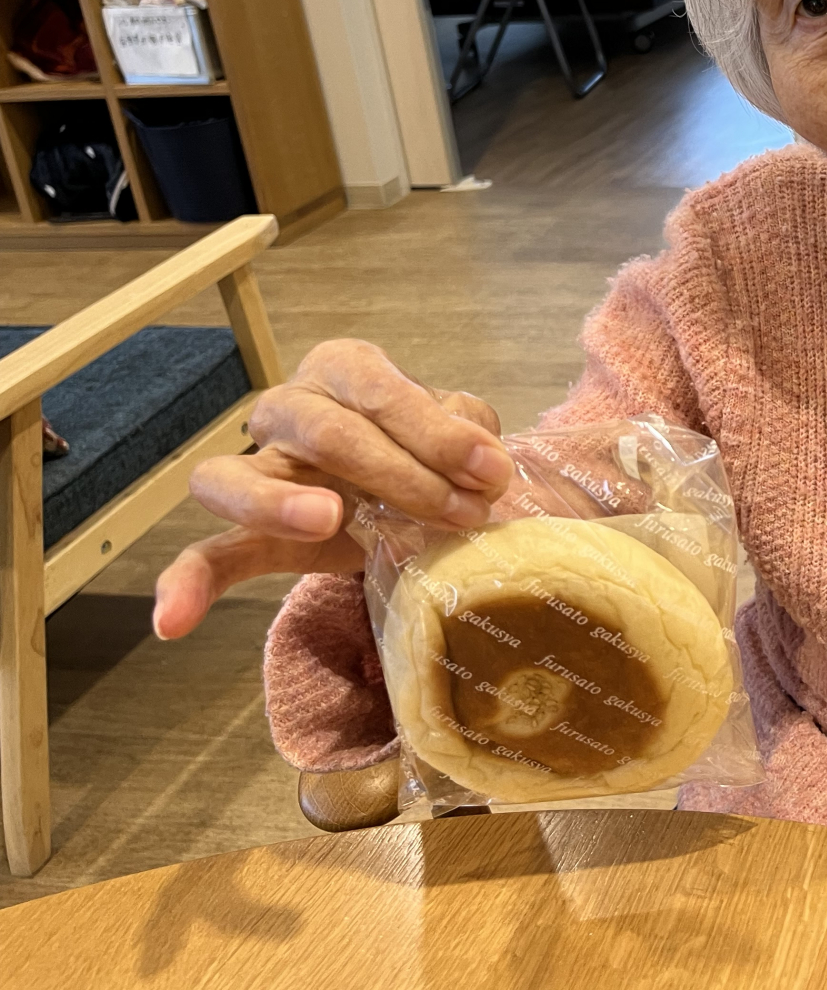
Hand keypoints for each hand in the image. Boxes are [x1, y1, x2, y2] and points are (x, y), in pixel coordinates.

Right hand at [153, 339, 511, 640]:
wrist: (405, 489)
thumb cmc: (428, 446)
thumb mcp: (460, 428)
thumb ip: (469, 432)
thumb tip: (484, 462)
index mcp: (345, 370)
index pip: (378, 387)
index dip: (436, 431)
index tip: (488, 472)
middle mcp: (292, 407)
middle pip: (326, 432)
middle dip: (400, 474)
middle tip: (457, 513)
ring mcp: (261, 466)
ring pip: (236, 476)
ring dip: (278, 503)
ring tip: (326, 520)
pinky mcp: (249, 532)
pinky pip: (207, 553)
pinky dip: (188, 584)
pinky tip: (174, 619)